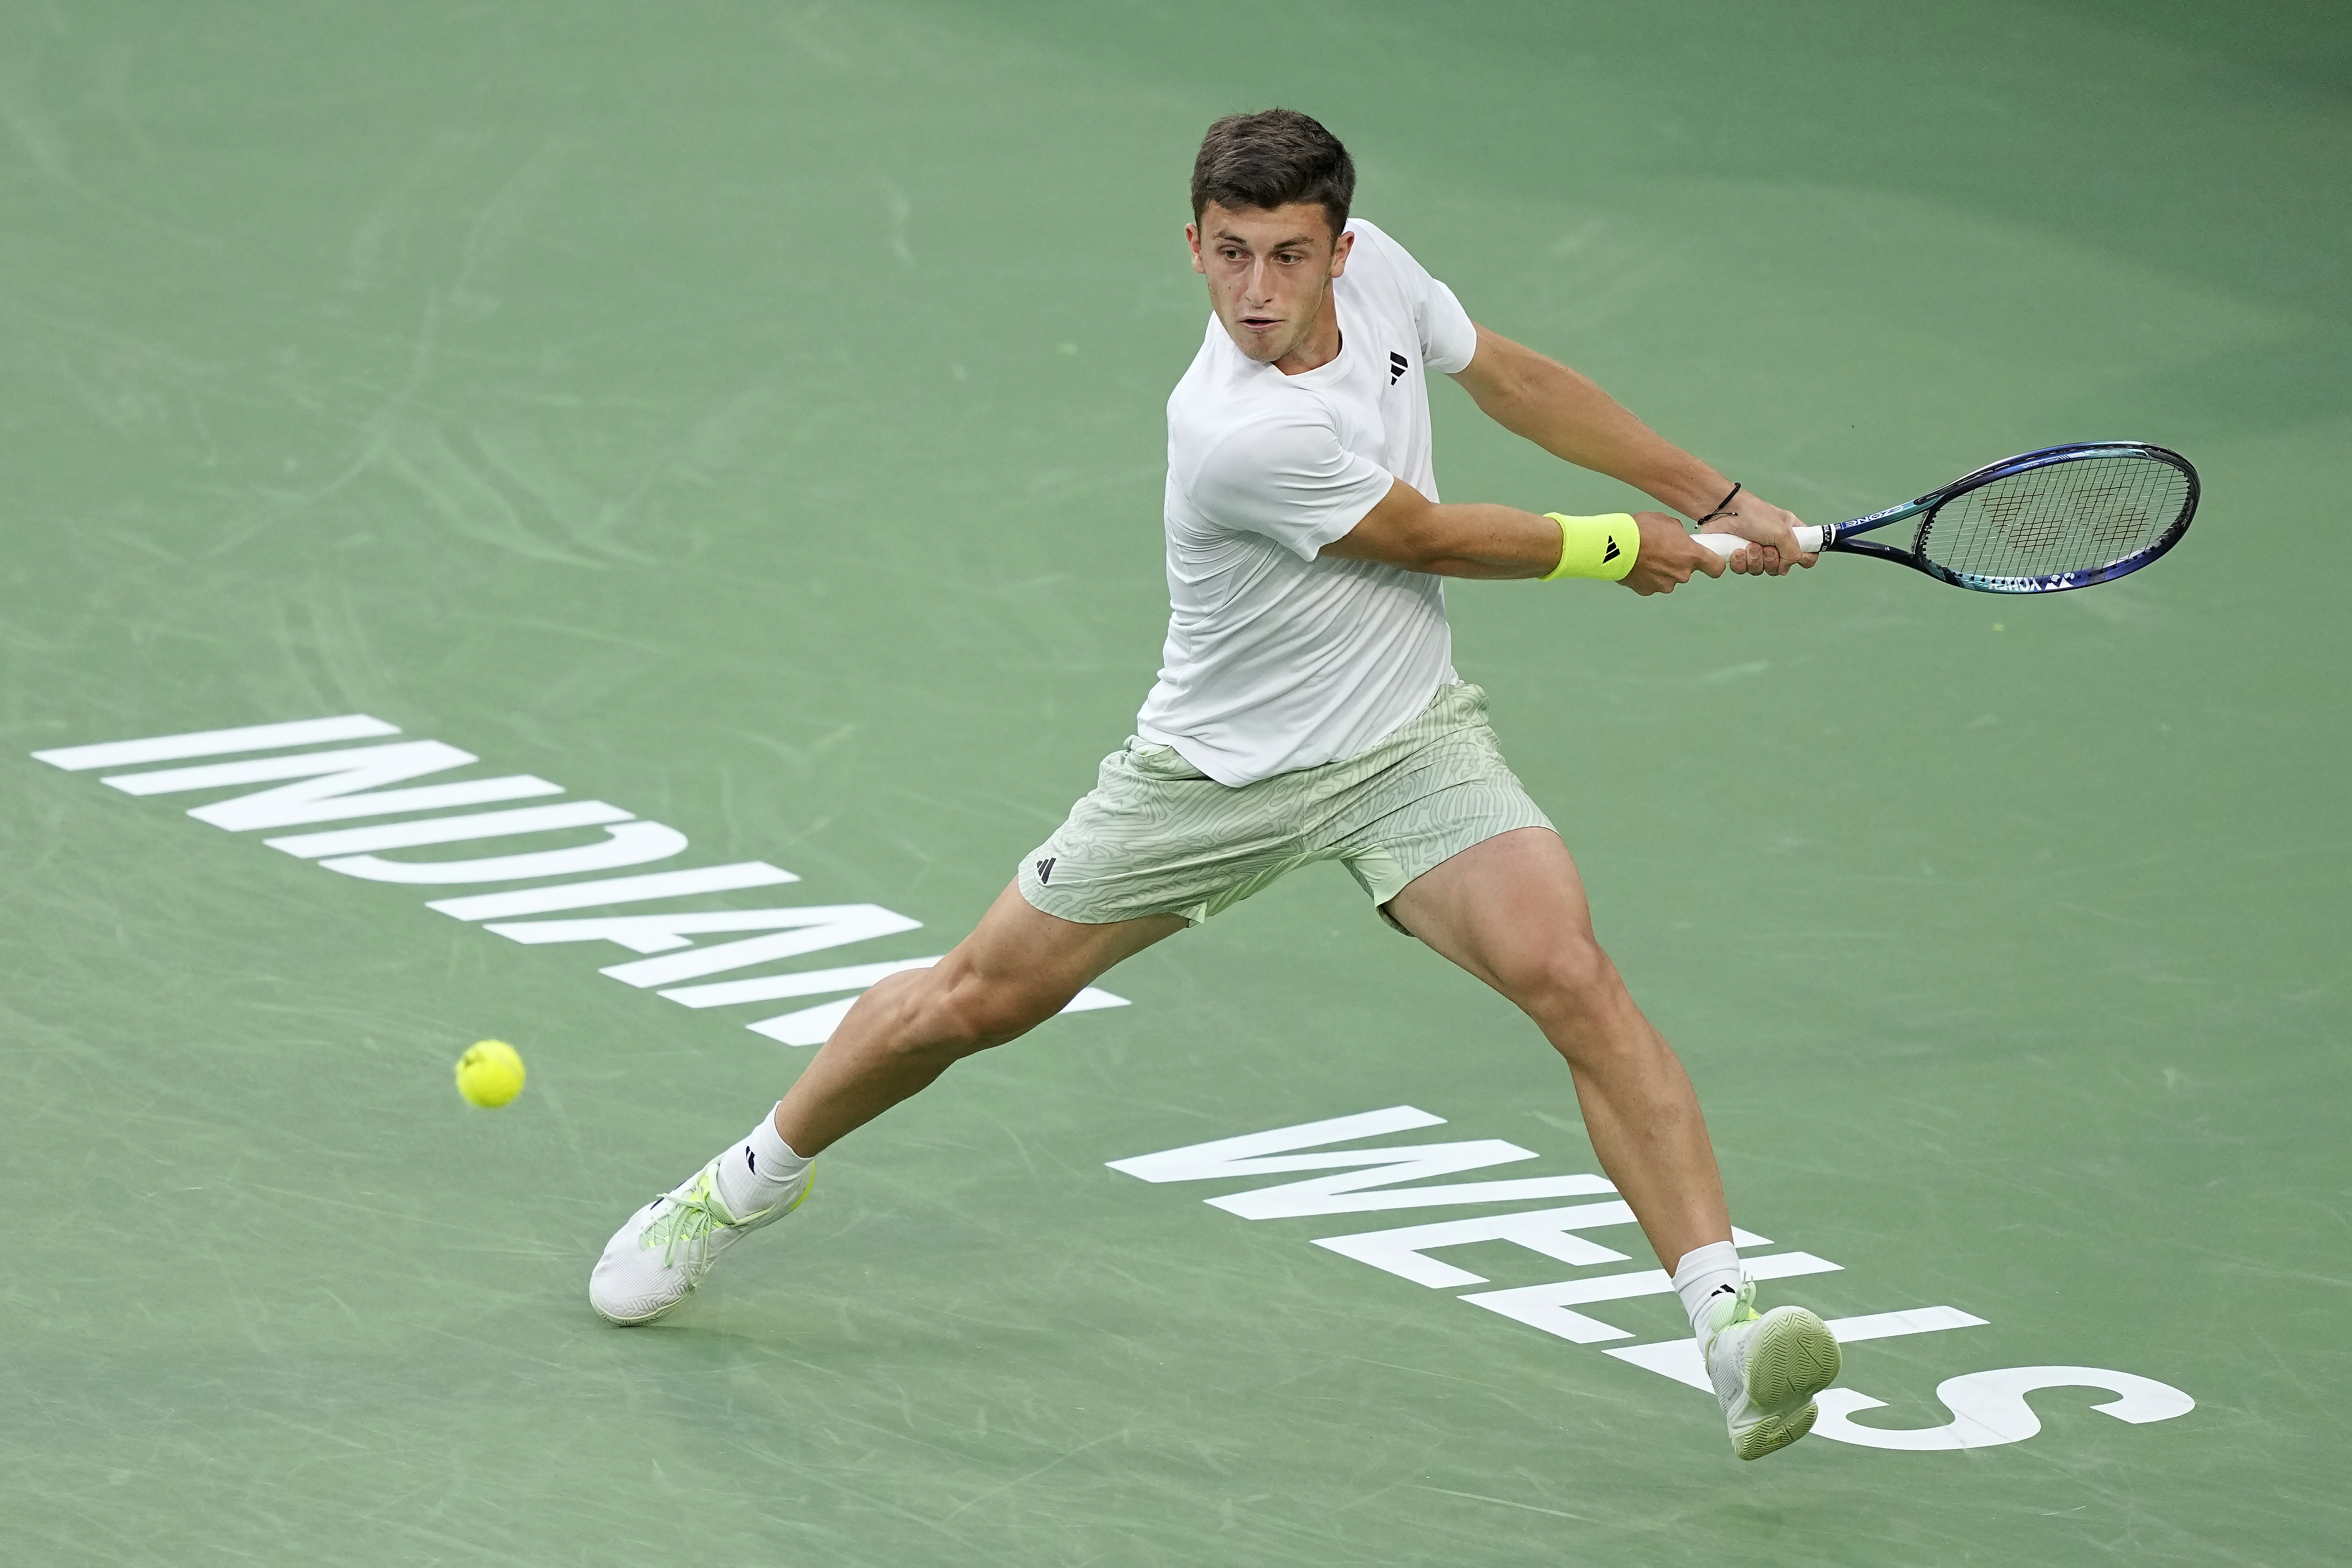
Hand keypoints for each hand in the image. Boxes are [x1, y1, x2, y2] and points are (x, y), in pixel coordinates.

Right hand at [1618, 510, 1723, 595]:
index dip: (1714, 565)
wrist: (1615, 545)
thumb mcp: (1667, 522)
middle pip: (1686, 571)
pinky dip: (1646, 576)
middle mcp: (1682, 574)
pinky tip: (1636, 564)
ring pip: (1667, 578)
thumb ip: (1678, 533)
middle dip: (1676, 562)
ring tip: (1645, 556)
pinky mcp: (1647, 591)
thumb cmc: (1643, 529)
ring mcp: (1664, 585)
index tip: (1710, 563)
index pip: (1716, 567)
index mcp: (1692, 555)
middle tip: (1661, 550)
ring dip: (1660, 569)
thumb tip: (1677, 538)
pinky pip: (1651, 583)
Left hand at [1695, 491, 1816, 574]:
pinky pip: (1744, 570)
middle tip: (1766, 547)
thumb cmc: (1754, 515)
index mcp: (1791, 532)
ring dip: (1755, 560)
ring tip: (1749, 545)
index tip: (1798, 557)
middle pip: (1782, 567)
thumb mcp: (1782, 530)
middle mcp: (1775, 542)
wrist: (1723, 511)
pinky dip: (1740, 562)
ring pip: (1762, 570)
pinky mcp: (1739, 556)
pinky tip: (1737, 550)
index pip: (1808, 551)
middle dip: (1772, 560)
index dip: (1805, 559)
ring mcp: (1756, 550)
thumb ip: (1793, 551)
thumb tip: (1787, 566)